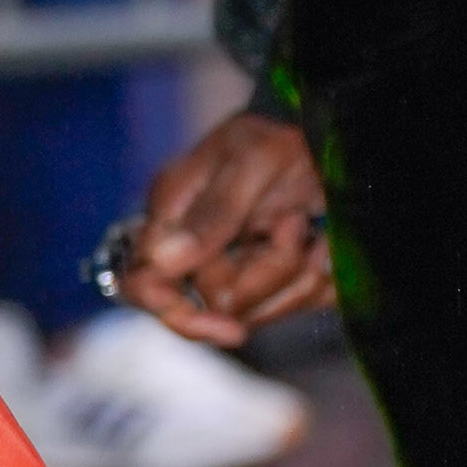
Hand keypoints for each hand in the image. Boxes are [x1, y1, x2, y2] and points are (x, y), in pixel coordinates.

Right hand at [115, 111, 331, 348]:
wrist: (320, 135)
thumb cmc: (276, 136)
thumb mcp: (249, 164)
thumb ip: (211, 215)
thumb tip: (161, 261)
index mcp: (171, 212)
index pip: (146, 287)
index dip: (181, 317)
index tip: (232, 331)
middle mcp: (192, 243)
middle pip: (215, 303)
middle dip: (267, 275)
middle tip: (293, 224)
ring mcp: (229, 261)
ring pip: (256, 308)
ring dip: (297, 274)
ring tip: (307, 224)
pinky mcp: (264, 274)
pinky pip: (287, 305)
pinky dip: (313, 281)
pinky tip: (321, 244)